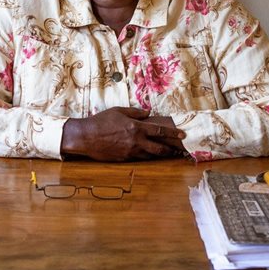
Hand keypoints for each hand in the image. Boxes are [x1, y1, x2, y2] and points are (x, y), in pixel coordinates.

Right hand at [61, 107, 186, 161]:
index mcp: (136, 128)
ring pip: (150, 156)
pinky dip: (145, 156)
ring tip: (166, 153)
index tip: (182, 134)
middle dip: (170, 149)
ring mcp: (130, 152)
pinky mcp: (124, 159)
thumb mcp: (119, 111)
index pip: (159, 131)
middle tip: (177, 149)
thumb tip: (148, 113)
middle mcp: (136, 141)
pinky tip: (148, 154)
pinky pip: (138, 158)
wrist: (86, 137)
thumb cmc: (101, 121)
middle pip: (159, 148)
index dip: (172, 133)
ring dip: (159, 155)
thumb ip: (135, 112)